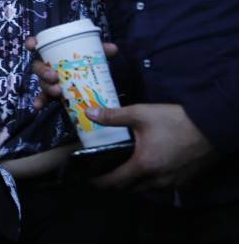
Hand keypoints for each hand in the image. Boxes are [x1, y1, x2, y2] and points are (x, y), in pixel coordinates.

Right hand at [26, 35, 117, 108]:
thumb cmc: (86, 62)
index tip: (33, 46)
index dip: (32, 43)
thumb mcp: (94, 55)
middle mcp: (48, 65)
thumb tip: (113, 48)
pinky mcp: (52, 93)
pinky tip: (38, 106)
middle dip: (43, 71)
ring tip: (57, 91)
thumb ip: (101, 50)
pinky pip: (43, 97)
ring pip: (42, 82)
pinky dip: (40, 101)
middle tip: (54, 75)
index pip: (39, 45)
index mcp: (54, 52)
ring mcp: (49, 80)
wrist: (90, 78)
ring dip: (46, 86)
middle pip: (38, 66)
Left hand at [87, 103, 216, 190]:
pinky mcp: (186, 182)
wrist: (212, 127)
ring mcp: (173, 183)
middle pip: (130, 189)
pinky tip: (148, 169)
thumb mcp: (141, 114)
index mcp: (143, 166)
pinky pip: (163, 187)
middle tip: (104, 173)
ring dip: (134, 184)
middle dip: (115, 184)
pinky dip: (151, 182)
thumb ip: (113, 116)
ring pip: (147, 189)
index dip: (99, 182)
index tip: (89, 179)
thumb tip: (88, 113)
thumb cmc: (175, 121)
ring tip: (124, 170)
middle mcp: (158, 180)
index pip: (115, 182)